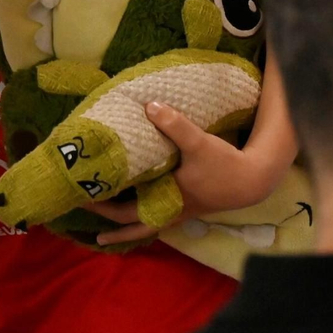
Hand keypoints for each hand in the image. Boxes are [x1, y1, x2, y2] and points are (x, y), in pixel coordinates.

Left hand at [88, 101, 283, 245]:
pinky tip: (138, 206)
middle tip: (81, 210)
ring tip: (103, 226)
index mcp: (165, 201)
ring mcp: (178, 211)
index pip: (125, 211)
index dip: (101, 207)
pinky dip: (143, 215)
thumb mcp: (199, 143)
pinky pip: (158, 216)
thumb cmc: (224, 165)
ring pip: (144, 224)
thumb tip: (149, 106)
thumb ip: (174, 125)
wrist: (253, 180)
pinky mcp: (188, 205)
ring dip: (123, 224)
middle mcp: (168, 210)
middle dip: (105, 219)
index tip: (79, 199)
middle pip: (129, 223)